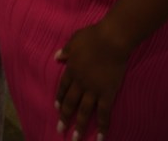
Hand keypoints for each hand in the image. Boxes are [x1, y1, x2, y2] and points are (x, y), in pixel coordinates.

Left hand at [54, 22, 128, 139]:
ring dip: (79, 125)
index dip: (60, 98)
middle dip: (65, 117)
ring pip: (84, 111)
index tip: (57, 107)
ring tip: (75, 139)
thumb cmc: (93, 36)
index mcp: (71, 69)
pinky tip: (99, 137)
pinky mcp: (107, 94)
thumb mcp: (74, 40)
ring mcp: (93, 90)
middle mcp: (80, 82)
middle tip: (60, 130)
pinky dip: (102, 126)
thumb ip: (66, 50)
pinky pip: (103, 113)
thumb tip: (57, 56)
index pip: (63, 87)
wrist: (111, 40)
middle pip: (70, 102)